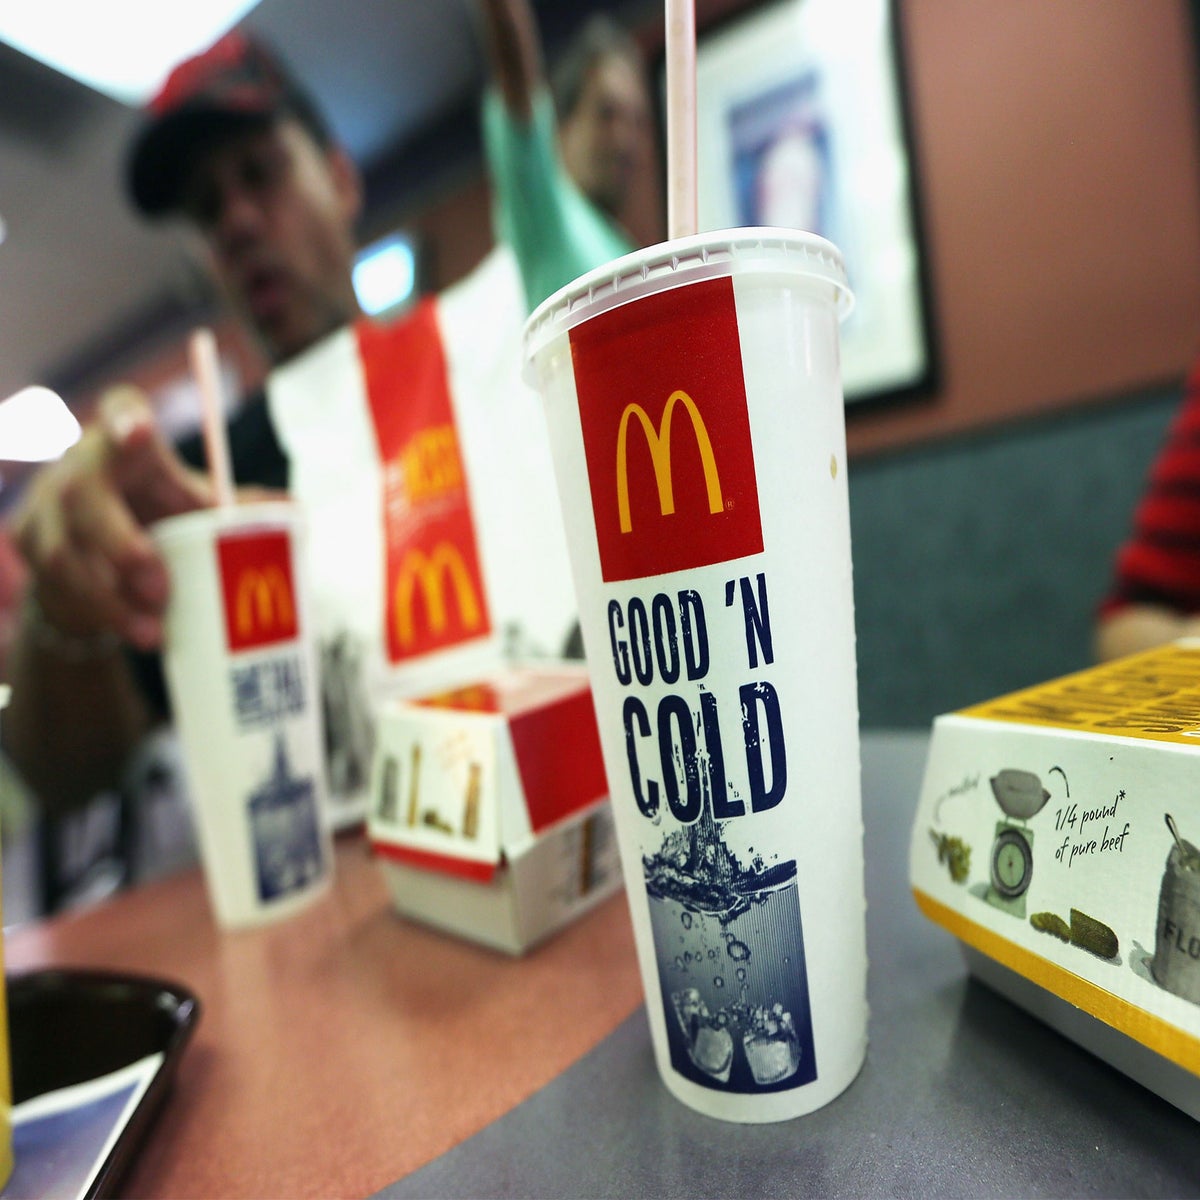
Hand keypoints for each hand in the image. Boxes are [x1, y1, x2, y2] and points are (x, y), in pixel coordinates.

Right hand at [12, 385, 214, 649]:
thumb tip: (295, 510)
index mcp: (129, 440)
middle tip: (161, 589)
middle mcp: (80, 463)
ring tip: (153, 632)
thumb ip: (238, 506)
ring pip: (63, 551)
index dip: (125, 417)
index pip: (121, 408)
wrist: (102, 558)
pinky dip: (97, 613)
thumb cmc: (161, 516)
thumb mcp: (195, 507)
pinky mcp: (28, 543)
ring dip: (109, 599)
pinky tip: (131, 632)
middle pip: (82, 493)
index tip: (138, 431)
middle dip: (120, 545)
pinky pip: (56, 583)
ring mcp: (44, 503)